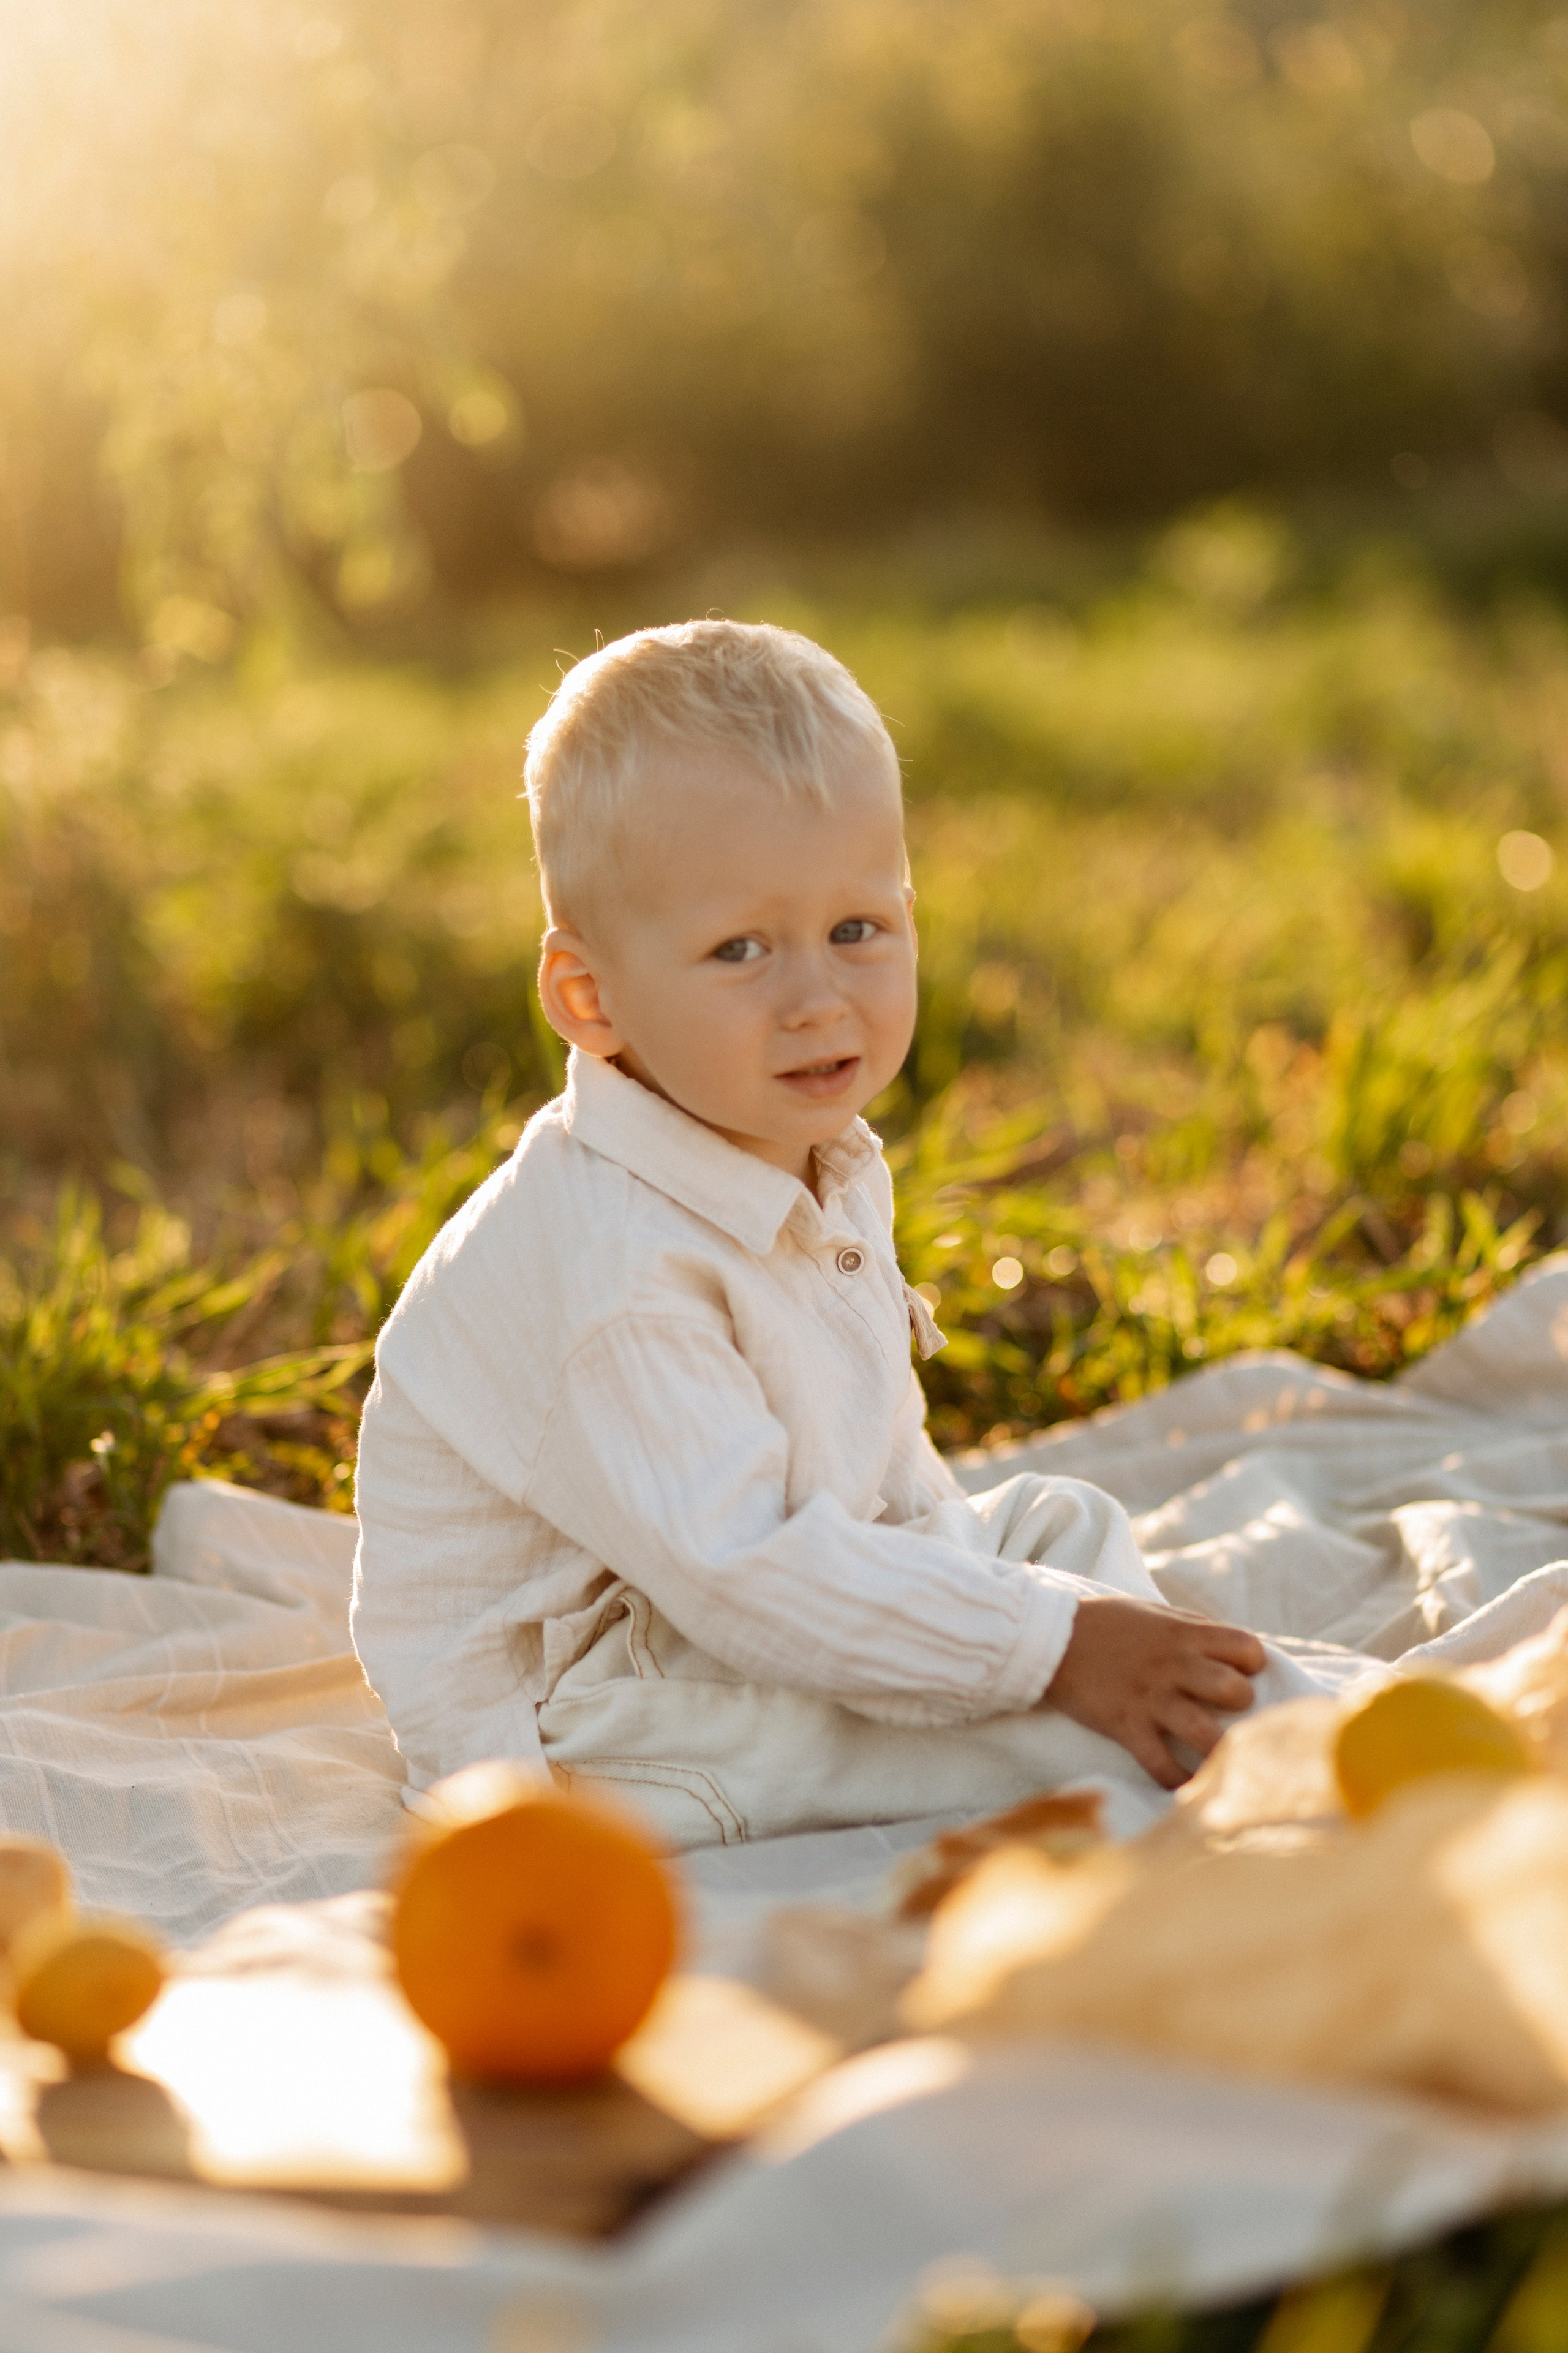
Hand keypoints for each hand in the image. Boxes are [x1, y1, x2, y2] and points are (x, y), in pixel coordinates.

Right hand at [1042, 1595, 1265, 1789]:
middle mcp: (1172, 1665)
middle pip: (1232, 1689)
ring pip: (1203, 1732)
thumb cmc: (1107, 1624)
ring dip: (1221, 1751)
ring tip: (1228, 1761)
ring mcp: (1149, 1698)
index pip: (1245, 1645)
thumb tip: (1233, 1652)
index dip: (1253, 1662)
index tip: (1245, 1673)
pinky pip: (1160, 1764)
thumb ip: (1193, 1631)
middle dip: (1244, 1706)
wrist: (1050, 1637)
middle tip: (1233, 1715)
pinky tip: (1188, 1788)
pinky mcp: (1125, 1726)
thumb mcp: (1154, 1614)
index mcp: (1183, 1633)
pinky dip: (1178, 1782)